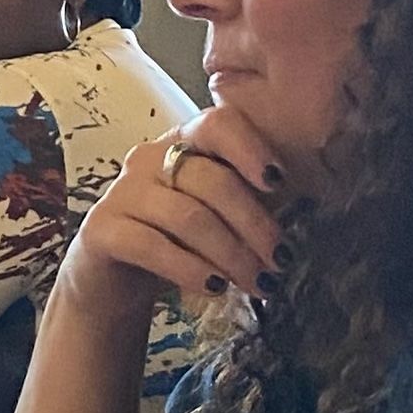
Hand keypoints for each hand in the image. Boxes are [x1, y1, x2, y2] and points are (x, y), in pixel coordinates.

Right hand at [63, 108, 290, 317]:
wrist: (111, 281)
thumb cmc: (176, 242)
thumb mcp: (218, 215)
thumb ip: (252, 201)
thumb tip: (312, 209)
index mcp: (183, 143)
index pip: (217, 124)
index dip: (251, 148)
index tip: (279, 183)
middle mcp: (149, 159)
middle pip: (211, 180)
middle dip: (255, 224)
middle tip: (281, 262)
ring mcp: (121, 193)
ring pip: (187, 217)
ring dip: (231, 254)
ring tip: (258, 284)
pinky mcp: (100, 230)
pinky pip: (152, 246)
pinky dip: (190, 269)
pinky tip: (214, 288)